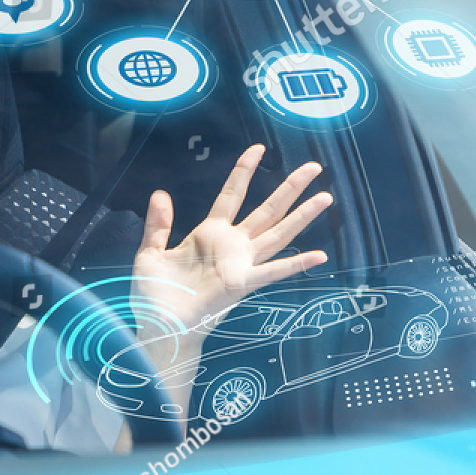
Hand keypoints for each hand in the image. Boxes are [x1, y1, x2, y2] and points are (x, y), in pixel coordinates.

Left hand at [130, 146, 331, 405]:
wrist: (157, 326)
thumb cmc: (154, 295)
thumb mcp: (150, 253)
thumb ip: (158, 225)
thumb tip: (160, 193)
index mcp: (209, 234)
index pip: (231, 195)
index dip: (244, 172)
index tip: (258, 148)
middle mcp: (231, 246)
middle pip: (266, 210)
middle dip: (289, 188)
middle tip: (313, 166)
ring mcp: (239, 264)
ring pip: (277, 234)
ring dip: (301, 216)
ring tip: (325, 197)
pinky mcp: (241, 284)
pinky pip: (272, 272)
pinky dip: (296, 264)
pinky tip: (319, 255)